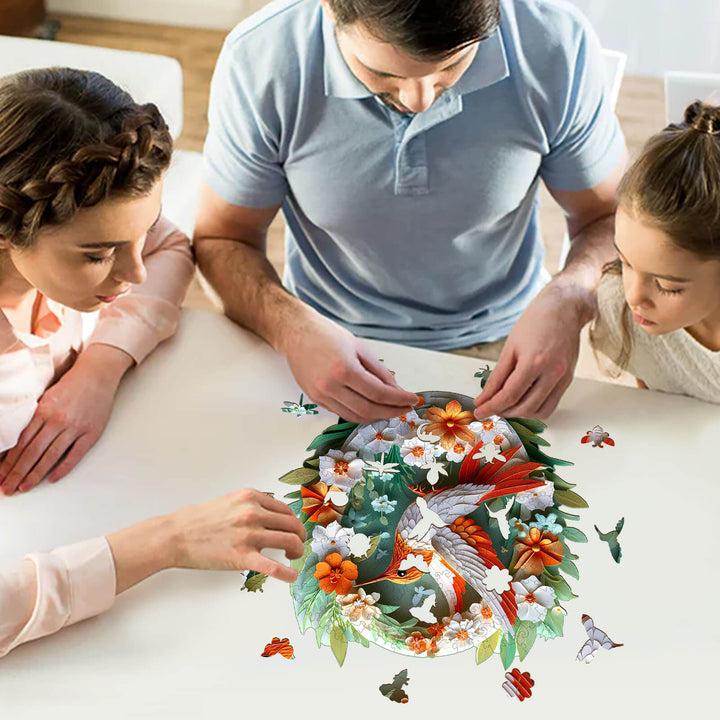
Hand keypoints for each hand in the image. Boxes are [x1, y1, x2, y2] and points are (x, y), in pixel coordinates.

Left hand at [0, 344, 131, 494]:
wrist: (97, 374)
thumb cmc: (72, 385)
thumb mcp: (46, 397)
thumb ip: (34, 417)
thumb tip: (18, 441)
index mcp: (43, 411)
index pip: (21, 443)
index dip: (9, 462)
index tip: (1, 476)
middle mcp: (57, 421)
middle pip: (32, 453)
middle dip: (17, 473)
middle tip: (7, 489)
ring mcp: (75, 428)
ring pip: (50, 456)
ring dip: (35, 474)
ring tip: (24, 487)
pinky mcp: (91, 433)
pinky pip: (75, 454)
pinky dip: (63, 468)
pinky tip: (52, 478)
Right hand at [107, 489, 306, 591]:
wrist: (174, 535)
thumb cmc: (199, 520)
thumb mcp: (230, 501)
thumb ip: (251, 506)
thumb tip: (273, 517)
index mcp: (250, 497)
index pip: (285, 510)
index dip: (293, 522)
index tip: (294, 530)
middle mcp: (253, 513)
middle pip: (292, 524)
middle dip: (299, 536)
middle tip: (297, 545)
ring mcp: (249, 534)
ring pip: (289, 541)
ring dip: (296, 550)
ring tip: (293, 556)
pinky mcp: (242, 556)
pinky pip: (274, 566)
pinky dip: (287, 573)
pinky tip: (292, 576)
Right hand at [277, 306, 418, 422]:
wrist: (296, 334)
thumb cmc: (328, 335)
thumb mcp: (360, 348)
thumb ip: (379, 371)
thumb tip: (396, 390)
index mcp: (344, 369)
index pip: (379, 393)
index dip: (399, 399)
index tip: (413, 400)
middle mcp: (330, 386)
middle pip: (368, 410)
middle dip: (391, 412)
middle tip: (405, 409)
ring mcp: (321, 395)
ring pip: (355, 416)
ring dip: (376, 416)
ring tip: (390, 410)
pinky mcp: (315, 400)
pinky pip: (342, 413)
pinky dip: (360, 414)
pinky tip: (371, 408)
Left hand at [473, 280, 594, 419]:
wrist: (564, 308)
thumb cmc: (535, 322)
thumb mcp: (510, 347)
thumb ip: (497, 376)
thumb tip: (484, 398)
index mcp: (534, 361)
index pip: (510, 395)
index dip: (492, 406)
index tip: (480, 411)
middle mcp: (552, 372)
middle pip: (525, 406)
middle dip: (504, 411)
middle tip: (490, 408)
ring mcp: (563, 377)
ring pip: (540, 411)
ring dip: (520, 414)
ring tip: (505, 406)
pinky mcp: (568, 379)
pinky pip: (552, 405)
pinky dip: (535, 409)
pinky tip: (522, 402)